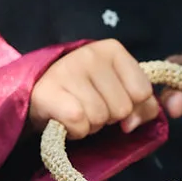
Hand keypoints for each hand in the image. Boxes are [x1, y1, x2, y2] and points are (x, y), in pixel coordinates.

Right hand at [29, 40, 158, 138]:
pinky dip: (76, 131)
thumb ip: (142, 105)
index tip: (113, 100)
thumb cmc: (86, 91)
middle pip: (122, 108)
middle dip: (109, 116)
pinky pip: (79, 123)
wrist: (39, 91)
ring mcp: (67, 70)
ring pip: (100, 118)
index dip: (132, 105)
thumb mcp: (119, 90)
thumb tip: (132, 124)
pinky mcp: (48, 92)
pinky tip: (66, 121)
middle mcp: (90, 54)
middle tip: (91, 106)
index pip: (142, 92)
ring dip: (91, 125)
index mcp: (112, 49)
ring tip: (78, 112)